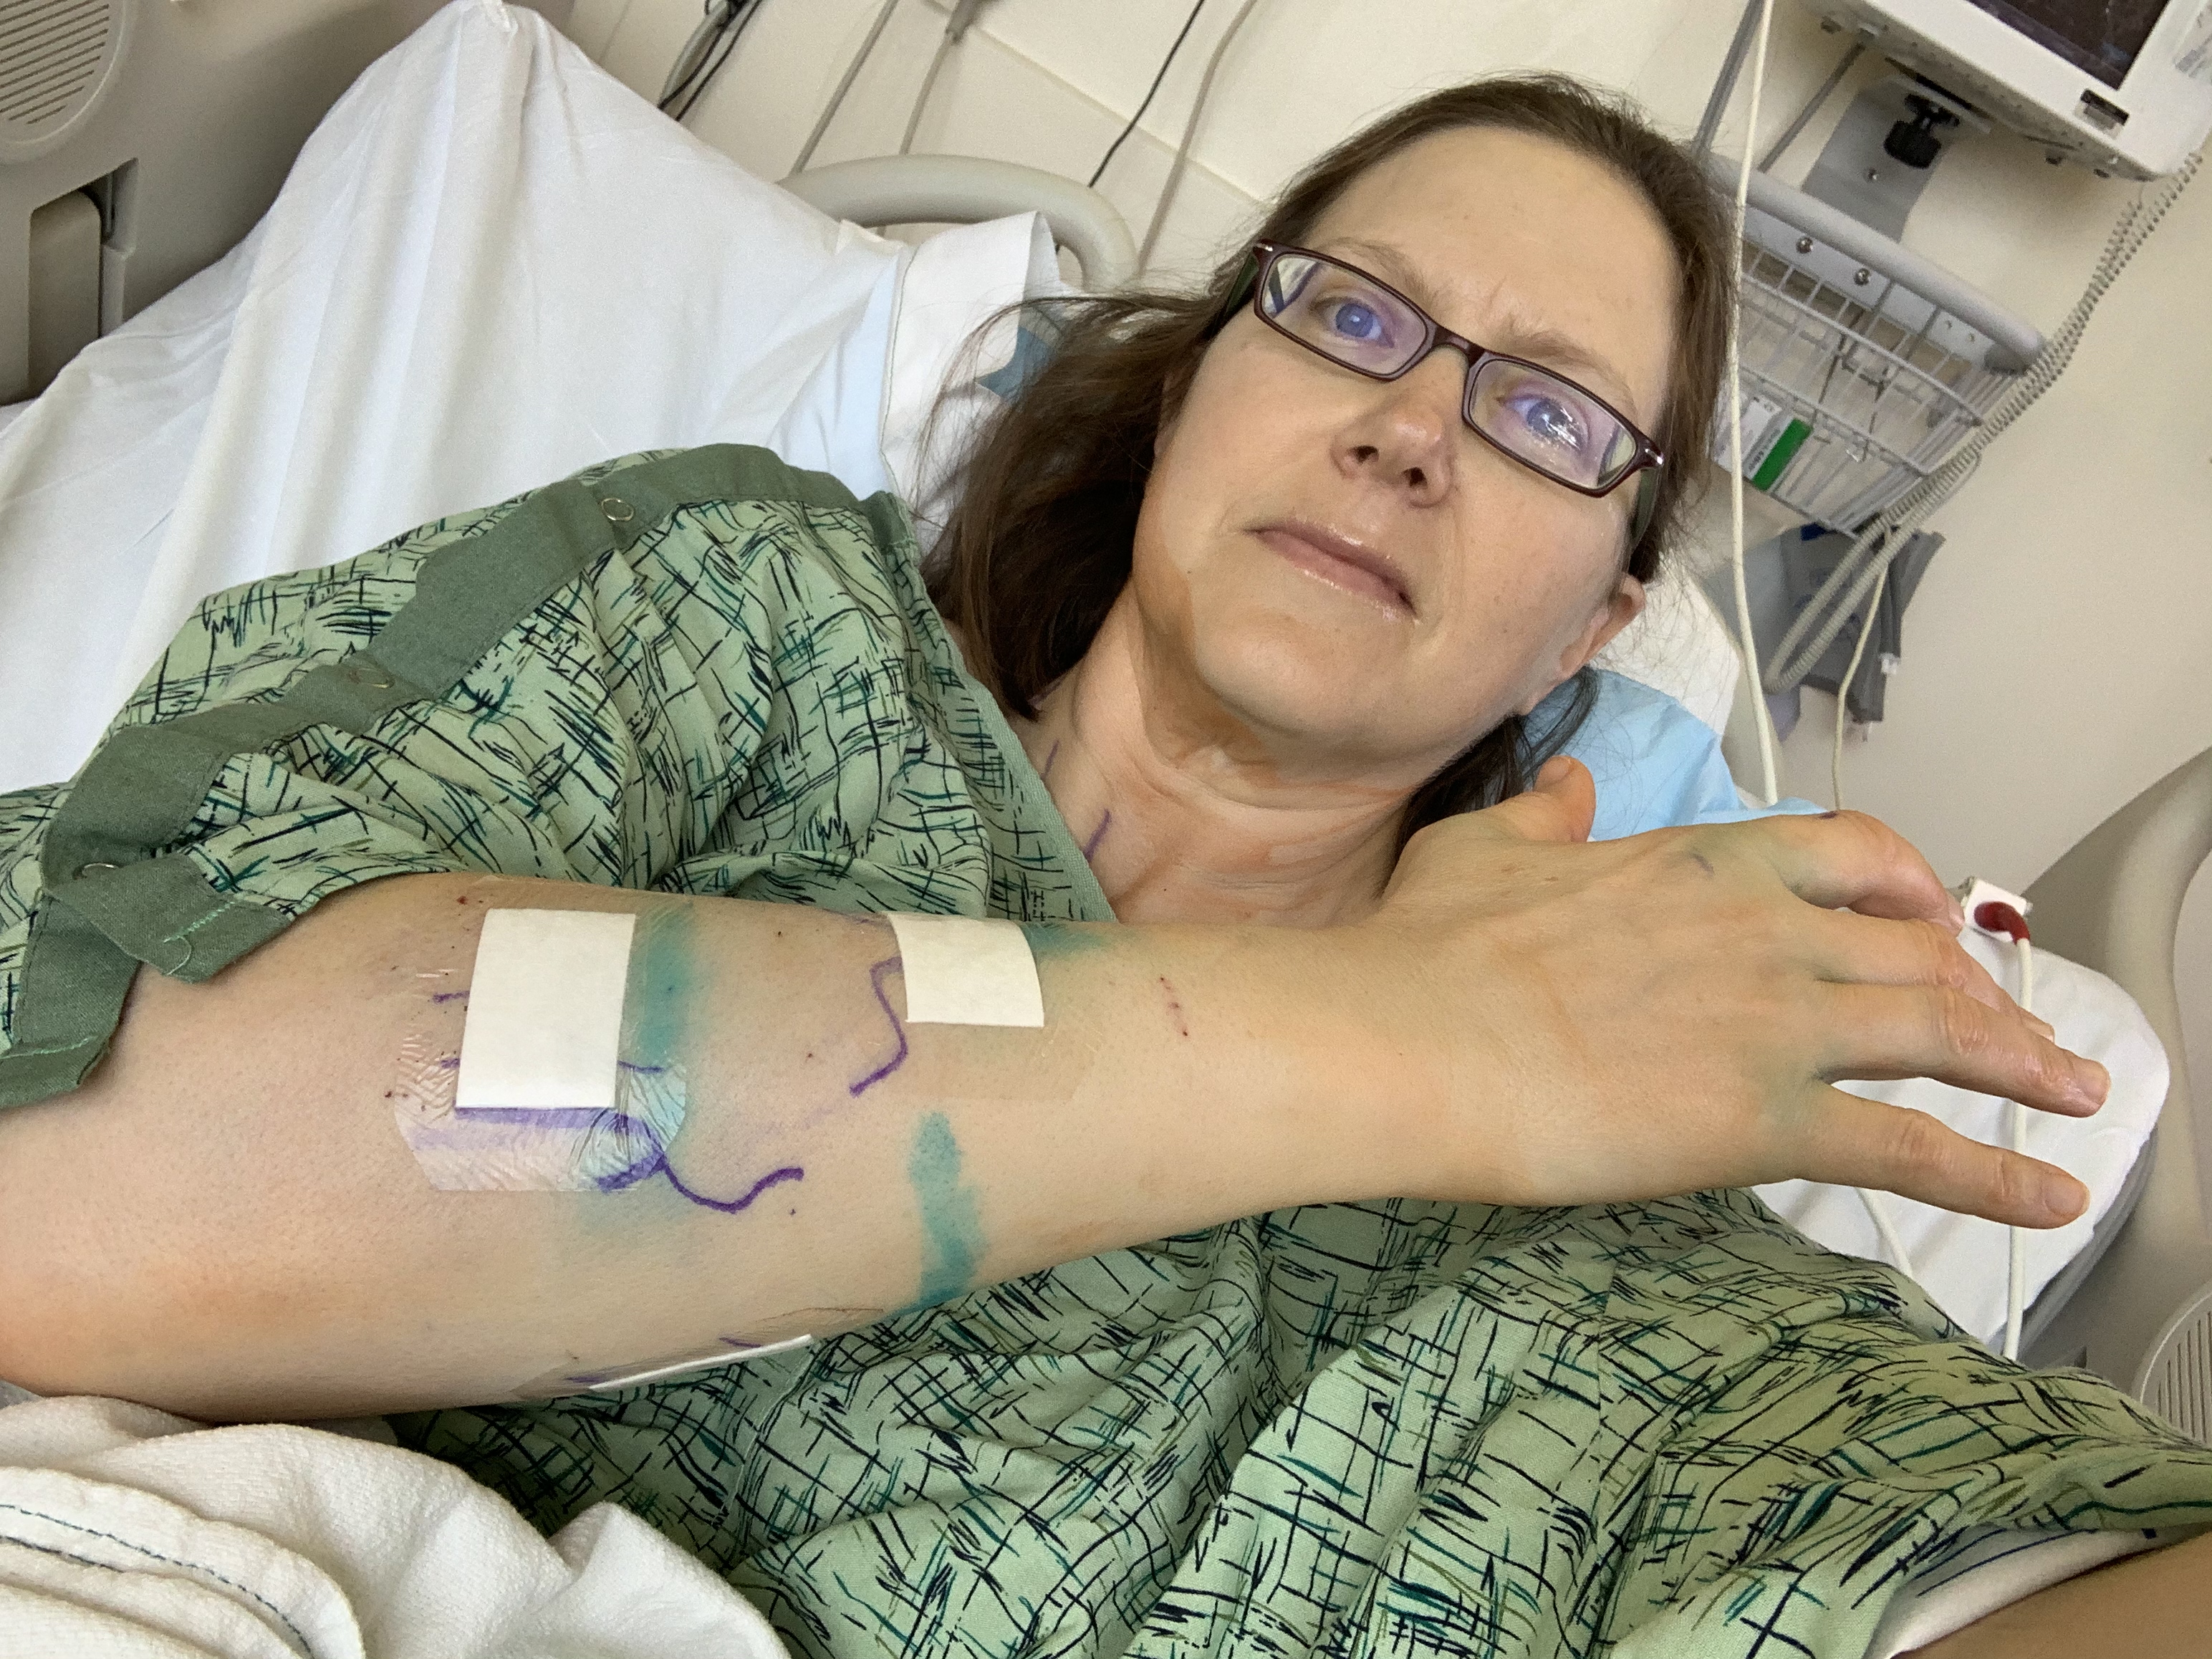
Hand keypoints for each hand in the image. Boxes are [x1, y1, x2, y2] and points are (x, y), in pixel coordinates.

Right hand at [1356, 758, 2100, 1225]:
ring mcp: (1778, 1024)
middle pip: (1916, 947)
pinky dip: (1996, 1176)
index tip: (1927, 915)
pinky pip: (1912, 1150)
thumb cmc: (1429, 946)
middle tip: (2007, 1025)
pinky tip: (2051, 1200)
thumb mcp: (1484, 847)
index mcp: (1703, 863)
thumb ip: (1545, 814)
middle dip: (1978, 985)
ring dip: (2025, 1063)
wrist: (1406, 1037)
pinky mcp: (1768, 1122)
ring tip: (2078, 1092)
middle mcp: (1766, 931)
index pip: (1849, 855)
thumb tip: (1568, 784)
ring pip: (1942, 1033)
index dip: (1907, 887)